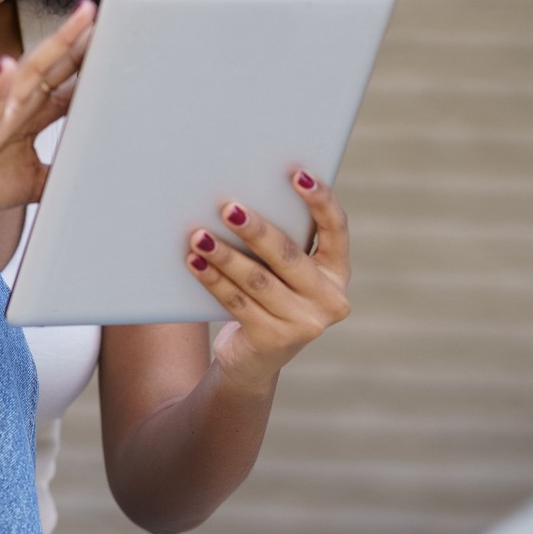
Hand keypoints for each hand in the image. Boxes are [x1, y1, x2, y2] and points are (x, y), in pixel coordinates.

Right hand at [0, 0, 95, 230]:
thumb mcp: (32, 181)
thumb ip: (61, 172)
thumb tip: (93, 177)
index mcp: (29, 115)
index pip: (66, 82)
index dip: (92, 61)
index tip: (122, 40)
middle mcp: (15, 106)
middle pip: (54, 65)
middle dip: (81, 39)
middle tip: (109, 11)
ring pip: (28, 73)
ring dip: (53, 45)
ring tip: (78, 18)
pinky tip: (8, 67)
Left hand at [185, 171, 351, 384]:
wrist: (253, 359)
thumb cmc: (267, 297)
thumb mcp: (283, 272)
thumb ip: (279, 243)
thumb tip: (240, 199)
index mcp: (337, 272)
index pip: (336, 230)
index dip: (320, 200)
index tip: (297, 174)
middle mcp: (330, 299)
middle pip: (289, 256)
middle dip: (256, 230)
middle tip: (228, 208)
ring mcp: (304, 324)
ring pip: (258, 280)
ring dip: (225, 255)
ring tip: (198, 235)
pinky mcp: (274, 340)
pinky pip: (237, 301)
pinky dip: (213, 279)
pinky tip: (195, 262)